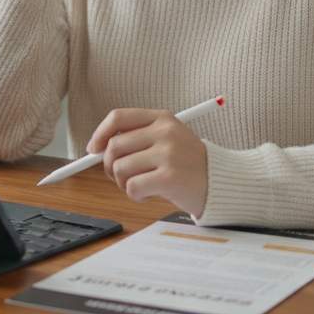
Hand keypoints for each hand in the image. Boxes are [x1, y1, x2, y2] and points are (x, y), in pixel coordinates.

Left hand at [85, 108, 208, 217]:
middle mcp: (165, 132)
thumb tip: (96, 149)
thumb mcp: (168, 140)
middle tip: (121, 177)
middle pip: (114, 146)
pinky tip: (149, 194)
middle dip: (109, 166)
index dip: (100, 134)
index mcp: (162, 118)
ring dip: (124, 183)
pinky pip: (132, 187)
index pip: (118, 117)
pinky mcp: (170, 177)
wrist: (221, 183)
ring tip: (142, 186)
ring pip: (120, 169)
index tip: (93, 149)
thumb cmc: (188, 165)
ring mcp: (168, 153)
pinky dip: (135, 195)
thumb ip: (137, 139)